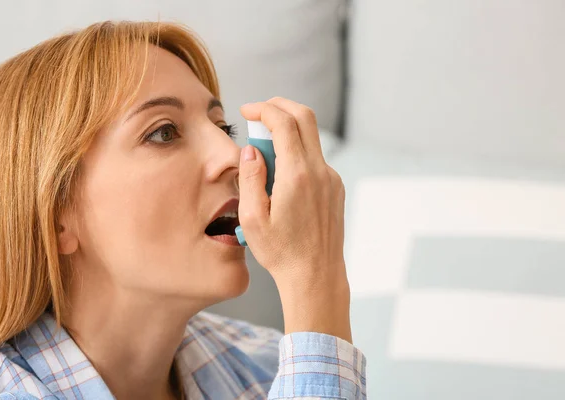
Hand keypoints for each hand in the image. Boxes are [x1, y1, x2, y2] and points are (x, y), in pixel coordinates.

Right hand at [238, 97, 351, 342]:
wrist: (316, 276)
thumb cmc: (280, 252)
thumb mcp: (252, 218)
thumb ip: (250, 177)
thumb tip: (251, 149)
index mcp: (297, 175)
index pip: (283, 122)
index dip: (263, 109)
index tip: (246, 111)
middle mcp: (319, 171)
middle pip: (305, 117)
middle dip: (280, 106)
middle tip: (259, 112)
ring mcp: (331, 179)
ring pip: (311, 137)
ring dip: (288, 131)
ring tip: (264, 152)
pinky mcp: (335, 188)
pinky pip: (316, 158)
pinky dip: (297, 152)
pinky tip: (281, 174)